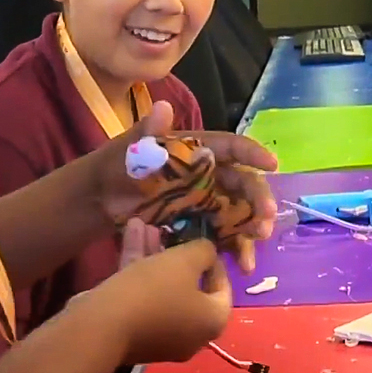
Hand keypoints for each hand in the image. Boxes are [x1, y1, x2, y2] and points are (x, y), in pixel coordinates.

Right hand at [80, 239, 230, 365]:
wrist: (103, 327)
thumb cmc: (154, 291)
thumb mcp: (185, 260)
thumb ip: (204, 251)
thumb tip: (208, 252)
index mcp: (212, 321)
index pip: (223, 288)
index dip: (214, 260)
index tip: (201, 241)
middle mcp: (192, 334)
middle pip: (189, 287)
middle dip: (176, 254)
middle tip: (170, 231)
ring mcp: (161, 336)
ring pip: (162, 288)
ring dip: (154, 255)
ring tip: (146, 225)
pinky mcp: (134, 332)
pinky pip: (143, 297)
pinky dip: (139, 268)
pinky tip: (130, 234)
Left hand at [88, 101, 277, 273]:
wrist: (99, 201)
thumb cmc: (115, 166)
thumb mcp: (129, 149)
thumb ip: (148, 132)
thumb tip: (163, 106)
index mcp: (198, 151)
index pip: (231, 147)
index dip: (252, 153)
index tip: (272, 164)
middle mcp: (209, 175)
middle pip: (243, 184)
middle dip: (258, 199)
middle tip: (266, 218)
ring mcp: (206, 203)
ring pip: (239, 214)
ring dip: (252, 227)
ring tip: (257, 242)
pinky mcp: (200, 229)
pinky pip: (224, 239)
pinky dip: (235, 251)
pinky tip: (242, 267)